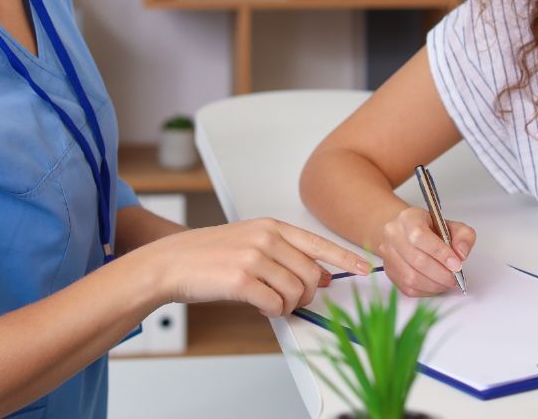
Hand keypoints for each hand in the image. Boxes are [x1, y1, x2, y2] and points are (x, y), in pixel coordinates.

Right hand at [144, 218, 370, 316]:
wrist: (171, 262)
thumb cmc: (210, 255)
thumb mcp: (252, 243)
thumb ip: (285, 254)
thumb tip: (320, 276)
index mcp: (272, 226)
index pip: (319, 243)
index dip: (345, 258)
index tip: (365, 268)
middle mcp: (267, 238)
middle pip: (311, 275)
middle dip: (306, 295)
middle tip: (289, 299)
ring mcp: (254, 258)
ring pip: (296, 293)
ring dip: (286, 305)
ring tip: (268, 301)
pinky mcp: (242, 280)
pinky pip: (275, 305)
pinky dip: (271, 311)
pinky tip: (258, 305)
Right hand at [377, 206, 475, 296]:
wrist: (410, 233)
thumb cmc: (431, 229)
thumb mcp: (452, 225)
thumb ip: (463, 236)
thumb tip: (460, 254)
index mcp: (408, 218)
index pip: (420, 237)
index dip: (440, 253)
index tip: (457, 264)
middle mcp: (393, 234)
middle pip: (417, 260)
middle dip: (441, 274)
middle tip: (455, 278)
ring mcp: (388, 254)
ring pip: (411, 277)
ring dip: (434, 285)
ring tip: (447, 282)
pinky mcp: (389, 271)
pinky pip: (408, 288)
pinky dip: (426, 290)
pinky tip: (436, 285)